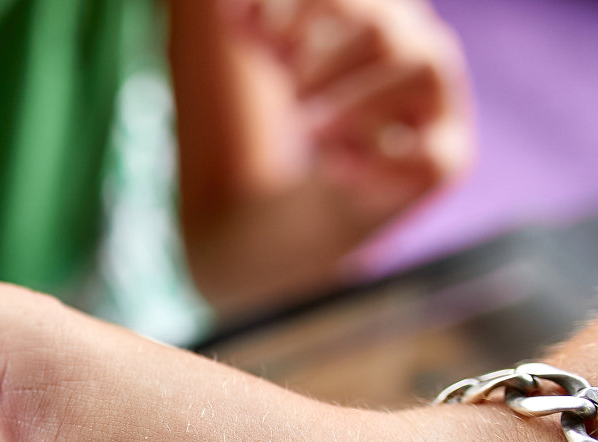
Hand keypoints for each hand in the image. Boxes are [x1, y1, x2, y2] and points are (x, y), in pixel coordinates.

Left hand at [230, 0, 472, 225]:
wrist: (327, 190)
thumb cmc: (313, 111)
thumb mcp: (282, 63)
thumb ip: (261, 26)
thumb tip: (228, 7)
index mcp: (389, 19)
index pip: (357, 1)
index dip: (311, 9)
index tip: (274, 41)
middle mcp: (423, 51)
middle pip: (383, 30)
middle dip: (323, 64)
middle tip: (295, 96)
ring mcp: (443, 105)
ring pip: (424, 70)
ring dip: (353, 102)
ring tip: (313, 131)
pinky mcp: (446, 160)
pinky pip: (430, 155)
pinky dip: (377, 162)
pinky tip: (339, 169)